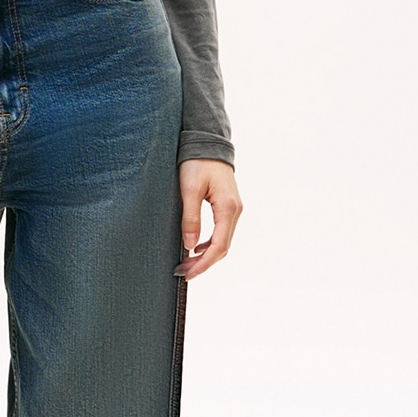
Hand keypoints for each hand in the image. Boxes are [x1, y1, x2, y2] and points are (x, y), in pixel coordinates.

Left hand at [175, 159, 241, 279]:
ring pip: (223, 241)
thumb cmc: (197, 162)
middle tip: (182, 272)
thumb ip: (190, 218)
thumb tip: (190, 246)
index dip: (203, 264)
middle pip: (222, 248)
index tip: (188, 274)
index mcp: (227, 208)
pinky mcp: (228, 206)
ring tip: (186, 263)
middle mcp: (235, 211)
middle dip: (203, 263)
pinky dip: (209, 244)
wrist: (207, 142)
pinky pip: (222, 232)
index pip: (219, 246)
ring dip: (206, 255)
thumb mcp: (189, 190)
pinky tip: (195, 248)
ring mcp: (233, 209)